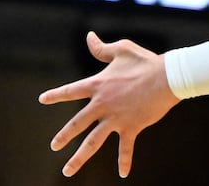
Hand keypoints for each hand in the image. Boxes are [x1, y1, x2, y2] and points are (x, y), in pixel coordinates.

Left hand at [40, 31, 179, 177]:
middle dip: (64, 136)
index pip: (71, 91)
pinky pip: (126, 148)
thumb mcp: (121, 49)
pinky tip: (123, 174)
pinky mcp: (131, 127)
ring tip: (67, 171)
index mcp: (98, 85)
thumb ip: (102, 48)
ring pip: (92, 142)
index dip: (56, 95)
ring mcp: (115, 118)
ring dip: (79, 157)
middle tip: (53, 146)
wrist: (166, 77)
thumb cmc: (144, 61)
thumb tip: (89, 37)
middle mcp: (102, 104)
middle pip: (77, 123)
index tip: (42, 99)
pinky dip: (125, 161)